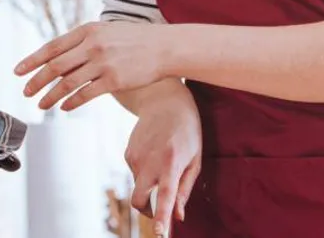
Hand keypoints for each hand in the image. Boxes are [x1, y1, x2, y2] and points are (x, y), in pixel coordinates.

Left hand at [15, 22, 167, 111]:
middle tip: (25, 91)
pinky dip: (72, 102)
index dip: (33, 60)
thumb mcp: (106, 30)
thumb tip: (59, 54)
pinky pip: (86, 94)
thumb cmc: (134, 39)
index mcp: (87, 30)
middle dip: (37, 80)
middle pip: (56, 66)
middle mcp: (93, 45)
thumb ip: (84, 40)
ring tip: (41, 104)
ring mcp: (103, 63)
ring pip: (68, 82)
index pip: (53, 47)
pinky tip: (64, 107)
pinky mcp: (115, 80)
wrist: (164, 47)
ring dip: (51, 95)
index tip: (18, 71)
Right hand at [127, 90, 201, 236]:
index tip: (160, 233)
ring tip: (163, 165)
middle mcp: (150, 161)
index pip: (165, 195)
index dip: (162, 217)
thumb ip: (185, 189)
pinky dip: (144, 173)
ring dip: (149, 188)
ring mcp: (135, 157)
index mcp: (171, 162)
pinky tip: (154, 155)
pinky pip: (135, 173)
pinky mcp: (127, 153)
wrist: (163, 100)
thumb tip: (179, 216)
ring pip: (137, 187)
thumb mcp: (195, 158)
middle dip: (148, 212)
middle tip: (160, 211)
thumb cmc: (187, 130)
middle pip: (139, 200)